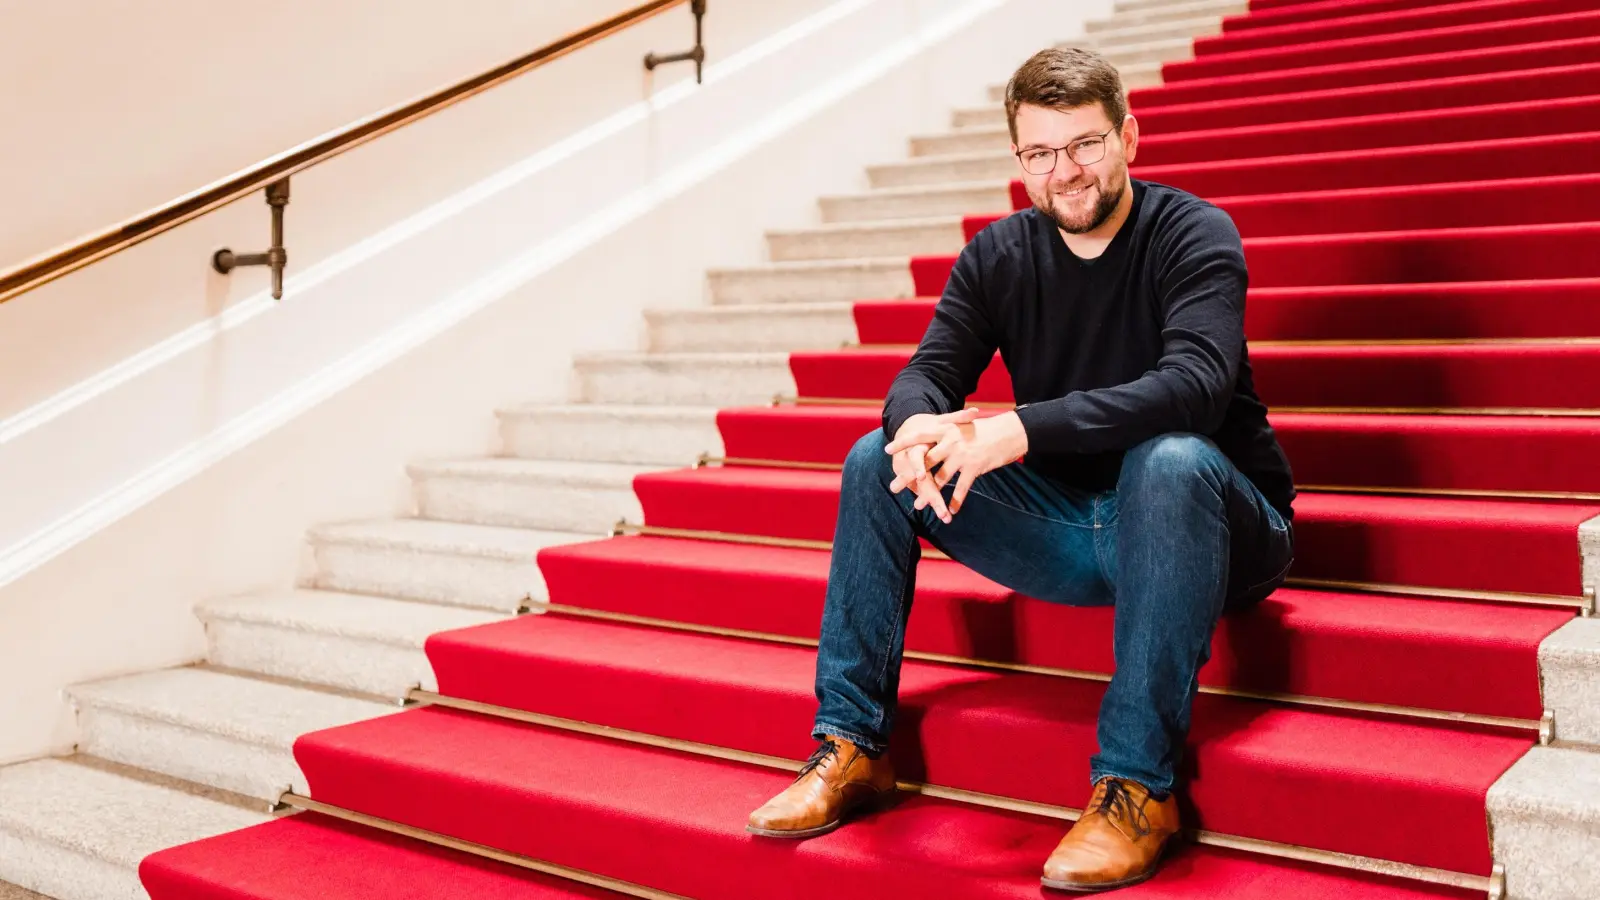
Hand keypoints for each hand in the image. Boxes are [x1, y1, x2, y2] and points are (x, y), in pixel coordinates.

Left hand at [885, 410, 1028, 515]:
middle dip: (908, 477)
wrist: (1011, 432)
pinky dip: (955, 501)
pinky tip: (950, 511)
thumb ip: (945, 435)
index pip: (919, 436)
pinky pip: (961, 489)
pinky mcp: (974, 467)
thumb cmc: (985, 430)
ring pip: (940, 479)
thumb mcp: (963, 427)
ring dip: (929, 495)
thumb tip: (930, 442)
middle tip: (893, 487)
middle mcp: (951, 442)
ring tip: (917, 506)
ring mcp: (962, 455)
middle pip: (924, 462)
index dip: (902, 443)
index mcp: (946, 429)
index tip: (887, 450)